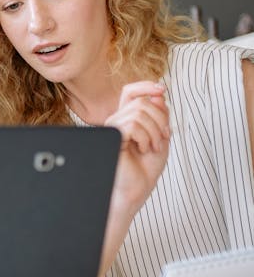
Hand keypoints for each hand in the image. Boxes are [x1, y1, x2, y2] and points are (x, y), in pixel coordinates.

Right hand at [106, 81, 169, 211]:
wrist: (136, 190)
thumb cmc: (145, 168)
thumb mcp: (161, 136)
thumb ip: (160, 115)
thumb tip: (157, 94)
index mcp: (127, 119)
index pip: (130, 92)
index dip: (145, 86)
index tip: (162, 89)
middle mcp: (117, 121)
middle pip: (141, 102)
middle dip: (160, 118)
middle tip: (164, 137)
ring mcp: (113, 128)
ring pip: (139, 112)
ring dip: (155, 131)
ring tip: (154, 147)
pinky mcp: (111, 137)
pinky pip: (133, 124)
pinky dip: (145, 137)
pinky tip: (143, 149)